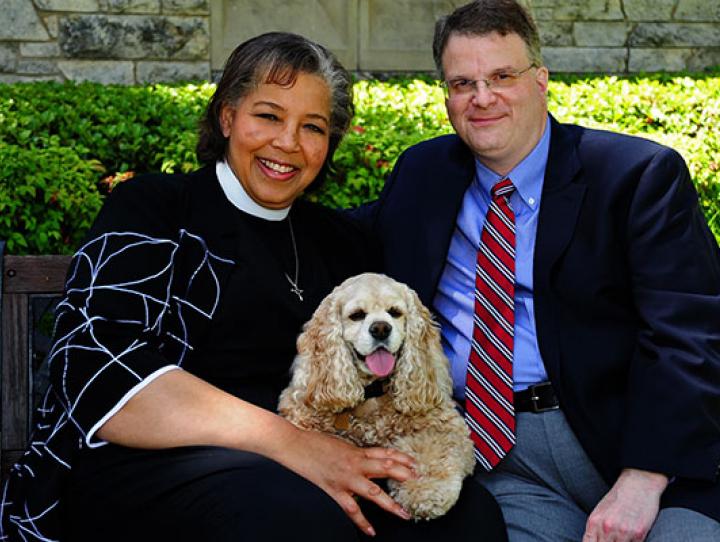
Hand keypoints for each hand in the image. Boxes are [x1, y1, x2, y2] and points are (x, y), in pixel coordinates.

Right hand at [282, 429, 416, 535]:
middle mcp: (355, 464)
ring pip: (373, 492)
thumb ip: (354, 454)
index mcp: (356, 451)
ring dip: (390, 504)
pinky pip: (352, 509)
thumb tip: (364, 459)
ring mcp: (346, 479)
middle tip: (418, 480)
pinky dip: (362, 522)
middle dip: (404, 475)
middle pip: (385, 468)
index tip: (414, 464)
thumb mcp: (339, 444)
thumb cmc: (314, 442)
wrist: (294, 444)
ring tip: (403, 513)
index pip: (385, 453)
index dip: (402, 458)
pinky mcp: (334, 490)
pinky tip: (371, 531)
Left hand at [583, 468, 667, 541]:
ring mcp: (623, 532)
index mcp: (594, 521)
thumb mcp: (601, 511)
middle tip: (611, 540)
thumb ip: (595, 529)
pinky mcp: (639, 534)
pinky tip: (631, 537)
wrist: (638, 482)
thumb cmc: (618, 497)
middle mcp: (607, 528)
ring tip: (621, 537)